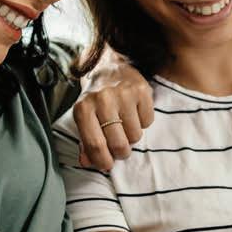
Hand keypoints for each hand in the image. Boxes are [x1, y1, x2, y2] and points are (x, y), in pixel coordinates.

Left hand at [73, 47, 152, 170]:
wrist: (109, 66)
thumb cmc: (95, 97)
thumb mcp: (84, 117)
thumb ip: (85, 141)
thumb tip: (88, 162)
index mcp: (83, 108)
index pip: (95, 144)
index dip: (103, 160)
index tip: (107, 165)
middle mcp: (103, 99)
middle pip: (118, 143)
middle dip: (121, 152)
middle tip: (120, 148)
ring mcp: (124, 94)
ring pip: (135, 135)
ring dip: (132, 136)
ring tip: (126, 124)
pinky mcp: (142, 90)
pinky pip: (148, 122)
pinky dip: (143, 122)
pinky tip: (135, 112)